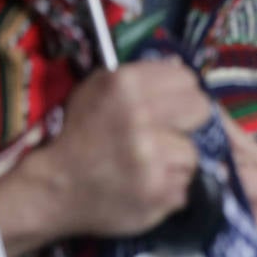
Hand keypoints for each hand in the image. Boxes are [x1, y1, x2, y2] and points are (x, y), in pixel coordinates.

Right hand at [0, 58, 209, 256]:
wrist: (55, 187)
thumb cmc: (81, 134)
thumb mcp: (97, 91)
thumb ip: (140, 76)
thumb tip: (180, 66)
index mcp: (125, 85)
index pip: (186, 79)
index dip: (182, 92)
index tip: (174, 104)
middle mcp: (140, 117)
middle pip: (201, 109)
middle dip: (191, 120)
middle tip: (174, 131)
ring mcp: (152, 157)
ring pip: (194, 152)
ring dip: (178, 160)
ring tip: (151, 164)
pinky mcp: (161, 190)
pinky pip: (186, 183)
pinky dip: (171, 186)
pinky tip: (148, 184)